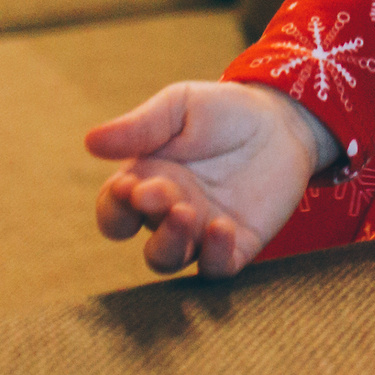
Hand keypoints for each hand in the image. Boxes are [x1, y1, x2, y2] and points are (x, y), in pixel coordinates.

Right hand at [88, 80, 336, 277]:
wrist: (284, 118)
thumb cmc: (224, 111)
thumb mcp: (180, 106)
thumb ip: (140, 127)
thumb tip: (90, 142)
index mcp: (147, 181)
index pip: (114, 211)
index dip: (114, 207)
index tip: (128, 185)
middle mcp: (169, 213)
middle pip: (141, 236)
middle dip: (147, 219)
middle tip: (160, 193)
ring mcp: (202, 231)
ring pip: (171, 260)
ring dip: (171, 243)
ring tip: (186, 212)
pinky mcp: (238, 243)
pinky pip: (217, 268)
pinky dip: (213, 257)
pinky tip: (221, 228)